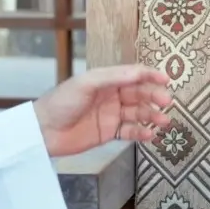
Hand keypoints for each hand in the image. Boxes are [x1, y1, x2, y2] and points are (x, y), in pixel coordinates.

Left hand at [34, 65, 171, 157]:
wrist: (42, 132)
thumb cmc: (61, 102)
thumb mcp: (86, 84)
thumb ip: (113, 77)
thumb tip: (139, 73)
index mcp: (106, 80)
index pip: (133, 75)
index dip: (150, 75)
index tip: (166, 79)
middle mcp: (112, 96)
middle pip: (139, 94)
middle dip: (154, 97)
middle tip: (166, 102)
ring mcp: (111, 115)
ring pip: (138, 113)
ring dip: (152, 116)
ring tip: (163, 122)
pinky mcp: (109, 133)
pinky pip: (130, 132)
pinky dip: (141, 133)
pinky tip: (150, 135)